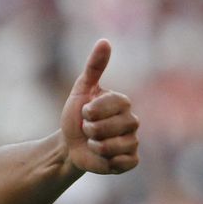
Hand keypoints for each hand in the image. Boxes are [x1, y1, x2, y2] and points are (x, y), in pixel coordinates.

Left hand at [60, 39, 139, 174]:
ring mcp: (133, 141)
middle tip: (87, 130)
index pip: (110, 105)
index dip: (91, 111)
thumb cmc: (75, 116)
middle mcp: (132, 121)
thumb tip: (104, 41)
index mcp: (123, 103)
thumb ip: (94, 67)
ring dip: (96, 146)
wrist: (69, 145)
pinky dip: (107, 161)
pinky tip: (102, 156)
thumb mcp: (81, 90)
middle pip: (109, 128)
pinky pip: (123, 162)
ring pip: (114, 146)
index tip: (85, 112)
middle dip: (90, 130)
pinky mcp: (131, 160)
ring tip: (93, 143)